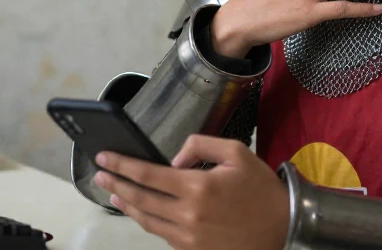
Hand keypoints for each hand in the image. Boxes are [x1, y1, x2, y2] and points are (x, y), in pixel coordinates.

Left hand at [93, 135, 288, 249]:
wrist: (281, 226)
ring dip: (126, 205)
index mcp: (197, 186)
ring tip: (113, 193)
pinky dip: (147, 221)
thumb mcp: (236, 152)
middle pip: (139, 199)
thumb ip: (200, 145)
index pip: (147, 174)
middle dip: (115, 185)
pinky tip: (140, 211)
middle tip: (99, 175)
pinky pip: (161, 234)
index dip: (121, 165)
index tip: (104, 158)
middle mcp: (187, 214)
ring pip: (146, 220)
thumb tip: (174, 158)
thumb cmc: (260, 188)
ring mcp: (188, 237)